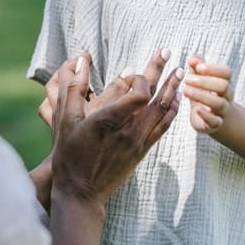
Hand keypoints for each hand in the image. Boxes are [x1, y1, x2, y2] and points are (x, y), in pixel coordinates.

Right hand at [50, 49, 182, 206]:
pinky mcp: (142, 151)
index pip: (139, 94)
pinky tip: (176, 100)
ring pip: (162, 111)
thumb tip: (80, 61)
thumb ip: (74, 89)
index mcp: (108, 122)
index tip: (132, 72)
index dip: (140, 78)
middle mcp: (128, 132)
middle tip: (168, 50)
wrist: (81, 194)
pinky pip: (163, 128)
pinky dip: (171, 111)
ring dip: (172, 89)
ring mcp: (138, 142)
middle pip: (153, 97)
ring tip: (180, 71)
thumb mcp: (64, 121)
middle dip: (162, 71)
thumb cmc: (69, 156)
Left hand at [183, 56, 232, 133]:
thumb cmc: (204, 94)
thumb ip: (197, 67)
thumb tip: (193, 59)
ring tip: (185, 90)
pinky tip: (196, 109)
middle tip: (186, 79)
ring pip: (219, 103)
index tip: (198, 67)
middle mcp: (227, 96)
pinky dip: (206, 115)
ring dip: (202, 95)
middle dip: (205, 81)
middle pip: (224, 86)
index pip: (226, 72)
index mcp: (225, 82)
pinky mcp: (215, 124)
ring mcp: (222, 111)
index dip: (213, 68)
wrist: (211, 120)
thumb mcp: (200, 80)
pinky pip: (215, 121)